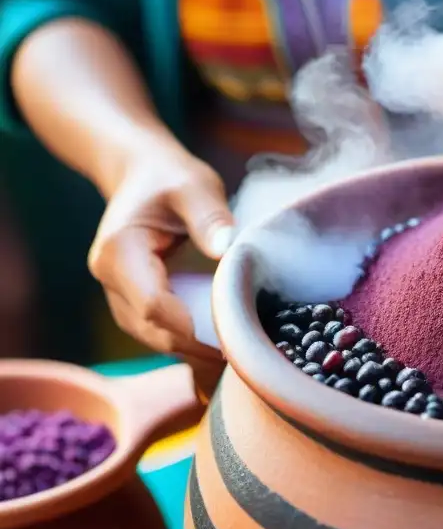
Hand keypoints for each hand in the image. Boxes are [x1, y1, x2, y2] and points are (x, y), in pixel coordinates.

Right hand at [87, 144, 233, 359]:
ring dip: (193, 348)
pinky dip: (189, 341)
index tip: (234, 332)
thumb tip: (227, 248)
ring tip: (239, 351)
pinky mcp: (134, 302)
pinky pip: (160, 332)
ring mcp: (119, 295)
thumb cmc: (169, 178)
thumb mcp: (194, 186)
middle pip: (153, 330)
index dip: (192, 325)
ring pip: (155, 337)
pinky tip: (223, 342)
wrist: (143, 177)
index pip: (153, 304)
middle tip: (245, 350)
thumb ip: (209, 216)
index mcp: (118, 252)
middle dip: (197, 344)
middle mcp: (111, 280)